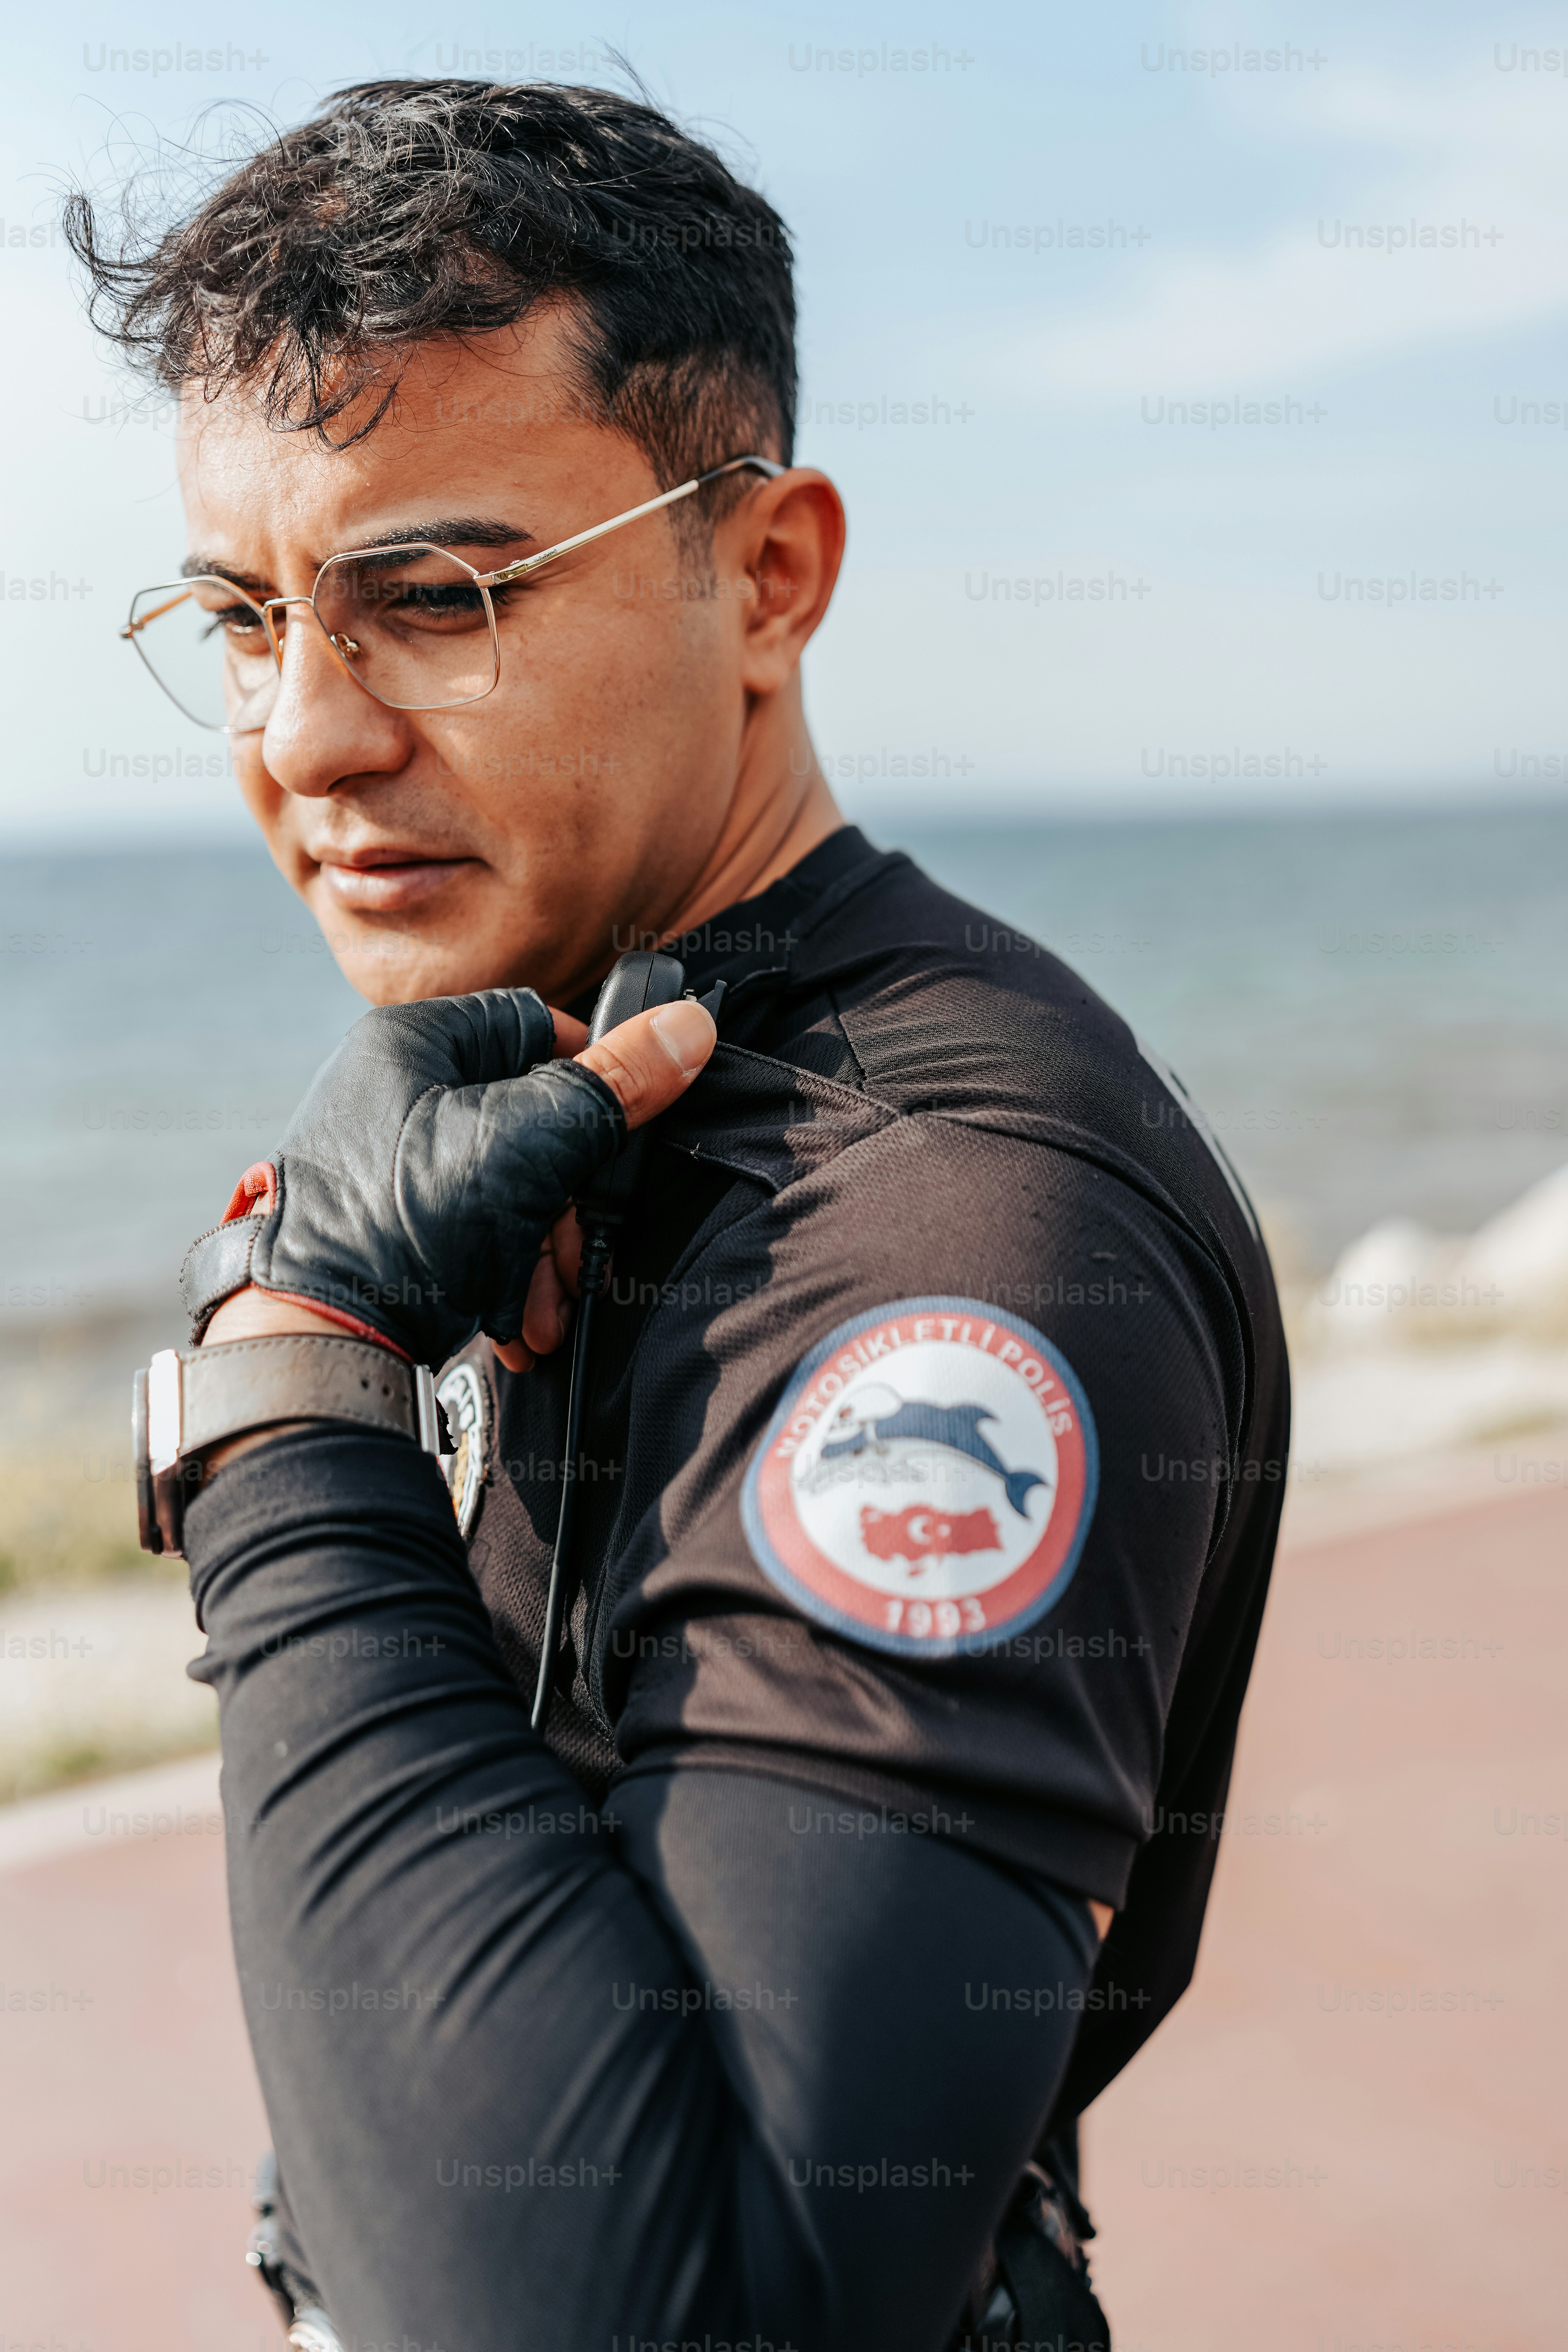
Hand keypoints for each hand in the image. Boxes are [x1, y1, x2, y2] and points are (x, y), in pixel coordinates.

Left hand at [193, 991, 716, 1365]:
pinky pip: (468, 1227)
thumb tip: (688, 1026)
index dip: (593, 1078)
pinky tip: (514, 1319)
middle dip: (566, 1203)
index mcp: (414, 1042)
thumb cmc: (404, 1227)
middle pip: (528, 1118)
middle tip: (580, 1259)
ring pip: (504, 1183)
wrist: (314, 1343)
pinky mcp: (383, 1217)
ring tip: (546, 1310)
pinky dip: (500, 1272)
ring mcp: (383, 1156)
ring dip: (541, 1252)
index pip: (537, 1025)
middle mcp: (391, 1089)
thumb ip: (614, 1086)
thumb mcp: (528, 1145)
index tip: (619, 1135)